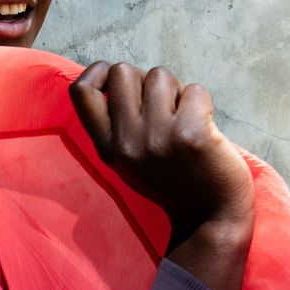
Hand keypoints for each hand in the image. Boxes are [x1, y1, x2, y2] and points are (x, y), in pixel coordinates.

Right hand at [69, 61, 253, 289]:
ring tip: (183, 121)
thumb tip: (113, 73)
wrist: (209, 218)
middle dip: (145, 80)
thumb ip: (117, 123)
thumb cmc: (173, 179)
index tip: (115, 78)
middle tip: (162, 107)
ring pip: (160, 75)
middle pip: (122, 71)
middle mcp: (126, 142)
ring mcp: (158, 138)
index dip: (97, 72)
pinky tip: (204, 128)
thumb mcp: (129, 159)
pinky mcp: (191, 134)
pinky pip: (194, 90)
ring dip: (176, 92)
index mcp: (107, 148)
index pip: (80, 91)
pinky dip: (203, 103)